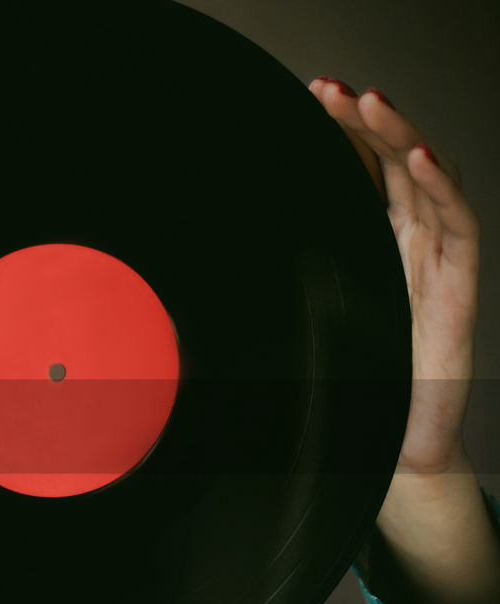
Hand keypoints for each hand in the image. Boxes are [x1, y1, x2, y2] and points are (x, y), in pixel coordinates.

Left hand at [307, 76, 479, 475]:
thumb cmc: (353, 379)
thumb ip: (286, 274)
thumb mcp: (306, 311)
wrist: (392, 443)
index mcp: (374, 241)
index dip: (340, 133)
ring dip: (398, 135)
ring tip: (370, 101)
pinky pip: (458, 224)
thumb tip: (218, 250)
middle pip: (390, 162)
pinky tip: (415, 158)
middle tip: (328, 88)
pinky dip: (438, 187)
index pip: (359, 171)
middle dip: (362, 120)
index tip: (305, 100)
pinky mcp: (459, 285)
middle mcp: (409, 241)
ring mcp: (438, 259)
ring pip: (425, 180)